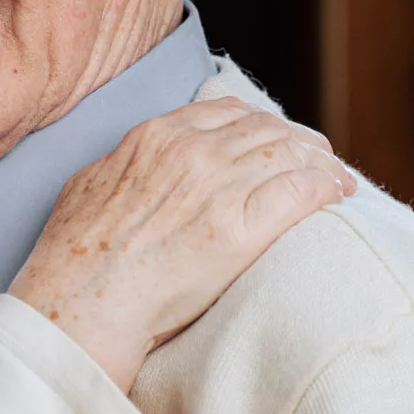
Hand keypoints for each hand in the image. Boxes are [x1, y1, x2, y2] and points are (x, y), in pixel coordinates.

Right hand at [11, 98, 354, 389]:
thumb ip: (124, 165)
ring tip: (337, 177)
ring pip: (289, 153)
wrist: (80, 301)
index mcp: (154, 138)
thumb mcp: (89, 185)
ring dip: (321, 162)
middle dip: (299, 140)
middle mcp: (191, 152)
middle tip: (319, 157)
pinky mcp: (242, 228)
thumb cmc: (72, 257)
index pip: (225, 112)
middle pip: (265, 129)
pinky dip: (327, 187)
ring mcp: (218, 187)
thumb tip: (137, 165)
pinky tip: (340, 193)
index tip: (273, 137)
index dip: (259, 123)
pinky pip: (301, 191)